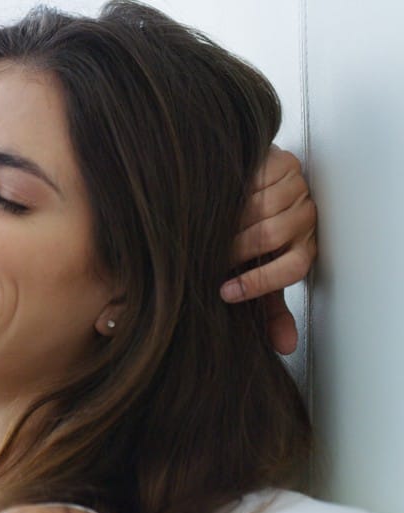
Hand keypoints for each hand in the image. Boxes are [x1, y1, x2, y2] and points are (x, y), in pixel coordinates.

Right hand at [221, 146, 317, 354]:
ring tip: (208, 230)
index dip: (259, 282)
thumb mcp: (259, 272)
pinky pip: (254, 181)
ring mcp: (296, 187)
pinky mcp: (281, 162)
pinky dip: (232, 194)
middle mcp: (306, 216)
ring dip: (230, 221)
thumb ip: (269, 307)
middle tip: (209, 257)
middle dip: (235, 249)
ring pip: (262, 207)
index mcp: (305, 245)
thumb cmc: (249, 234)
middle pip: (272, 235)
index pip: (294, 267)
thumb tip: (283, 347)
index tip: (226, 292)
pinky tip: (216, 202)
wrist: (245, 189)